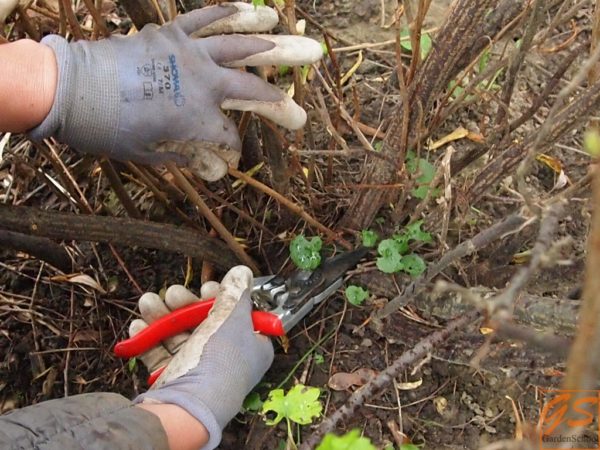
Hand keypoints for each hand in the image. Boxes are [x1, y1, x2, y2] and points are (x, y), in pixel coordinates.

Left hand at [29, 2, 322, 180]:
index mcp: (195, 119)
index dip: (228, 155)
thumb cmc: (108, 129)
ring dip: (277, 47)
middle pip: (252, 93)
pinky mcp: (173, 32)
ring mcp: (190, 52)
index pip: (227, 140)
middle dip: (279, 110)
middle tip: (301, 120)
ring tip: (306, 48)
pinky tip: (256, 10)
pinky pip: (209, 18)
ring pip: (243, 46)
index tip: (224, 163)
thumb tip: (214, 170)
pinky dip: (233, 13)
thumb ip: (186, 157)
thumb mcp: (148, 153)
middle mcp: (201, 83)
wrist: (71, 88)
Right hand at [131, 266, 273, 448]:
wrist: (190, 403)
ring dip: (162, 316)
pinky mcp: (176, 377)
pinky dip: (149, 338)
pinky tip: (139, 325)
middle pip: (206, 321)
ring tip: (148, 301)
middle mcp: (227, 358)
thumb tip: (243, 273)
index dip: (224, 298)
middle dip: (185, 303)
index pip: (240, 315)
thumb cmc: (221, 360)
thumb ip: (237, 293)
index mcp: (251, 346)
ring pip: (180, 334)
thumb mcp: (234, 318)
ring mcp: (200, 368)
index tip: (209, 287)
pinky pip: (162, 353)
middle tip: (175, 293)